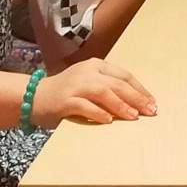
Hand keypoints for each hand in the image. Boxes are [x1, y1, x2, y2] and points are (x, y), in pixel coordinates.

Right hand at [33, 57, 156, 125]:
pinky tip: (109, 121)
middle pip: (118, 84)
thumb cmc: (66, 93)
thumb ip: (107, 88)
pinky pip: (85, 106)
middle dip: (136, 98)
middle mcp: (88, 72)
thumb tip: (134, 103)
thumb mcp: (88, 83)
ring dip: (121, 105)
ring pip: (104, 93)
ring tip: (134, 117)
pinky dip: (98, 113)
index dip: (140, 89)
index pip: (124, 75)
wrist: (34, 96)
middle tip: (150, 111)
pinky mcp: (65, 100)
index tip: (152, 102)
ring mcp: (76, 85)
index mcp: (96, 65)